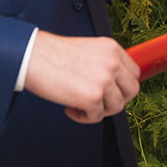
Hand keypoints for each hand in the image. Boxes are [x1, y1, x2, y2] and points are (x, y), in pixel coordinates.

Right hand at [25, 31, 140, 122]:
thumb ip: (104, 63)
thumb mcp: (88, 50)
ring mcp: (104, 80)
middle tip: (97, 101)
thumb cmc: (53, 55)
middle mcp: (112, 62)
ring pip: (117, 106)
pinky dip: (83, 117)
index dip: (122, 85)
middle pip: (132, 90)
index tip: (110, 90)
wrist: (33, 56)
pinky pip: (97, 117)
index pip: (134, 72)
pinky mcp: (92, 97)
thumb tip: (114, 84)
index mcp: (112, 48)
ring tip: (79, 103)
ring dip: (99, 110)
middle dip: (116, 100)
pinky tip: (70, 107)